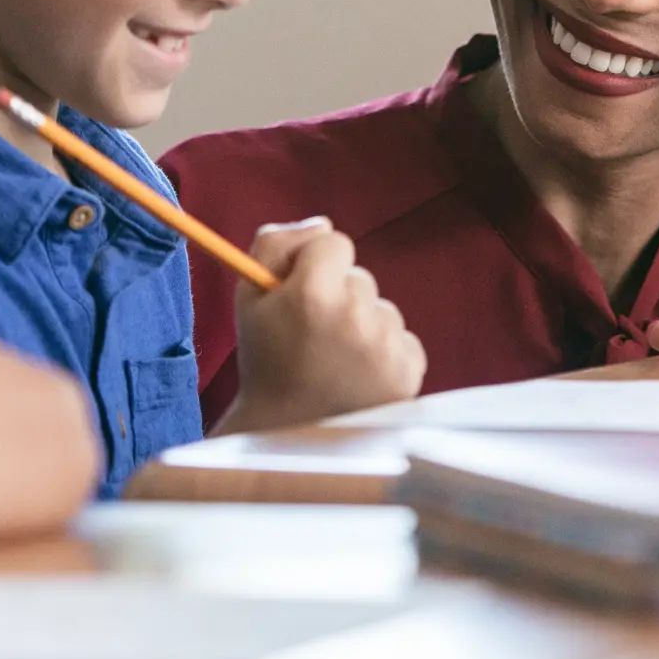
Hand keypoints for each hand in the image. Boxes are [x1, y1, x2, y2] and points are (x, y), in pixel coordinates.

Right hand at [221, 217, 426, 431]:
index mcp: (312, 295)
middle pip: (359, 277)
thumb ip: (276, 243)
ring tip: (334, 362)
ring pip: (382, 309)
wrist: (287, 435)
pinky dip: (384, 352)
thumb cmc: (267, 361)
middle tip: (314, 337)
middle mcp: (354, 316)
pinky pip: (402, 338)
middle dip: (339, 297)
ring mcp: (386, 346)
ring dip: (362, 326)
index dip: (315, 263)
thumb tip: (323, 223)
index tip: (303, 289)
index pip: (334, 242)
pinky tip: (357, 376)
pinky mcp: (409, 371)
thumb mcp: (250, 298)